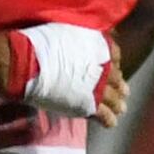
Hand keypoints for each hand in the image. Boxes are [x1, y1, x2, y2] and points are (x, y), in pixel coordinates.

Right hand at [4, 24, 118, 122]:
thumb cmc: (42, 43)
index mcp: (101, 46)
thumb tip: (81, 41)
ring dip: (117, 104)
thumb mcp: (67, 30)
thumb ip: (81, 38)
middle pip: (117, 79)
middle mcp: (105, 67)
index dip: (113, 62)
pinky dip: (109, 120)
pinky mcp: (90, 106)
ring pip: (115, 100)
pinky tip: (110, 122)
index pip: (115, 54)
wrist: (31, 64)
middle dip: (119, 86)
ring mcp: (99, 88)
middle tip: (123, 92)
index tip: (111, 66)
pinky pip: (106, 116)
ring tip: (120, 109)